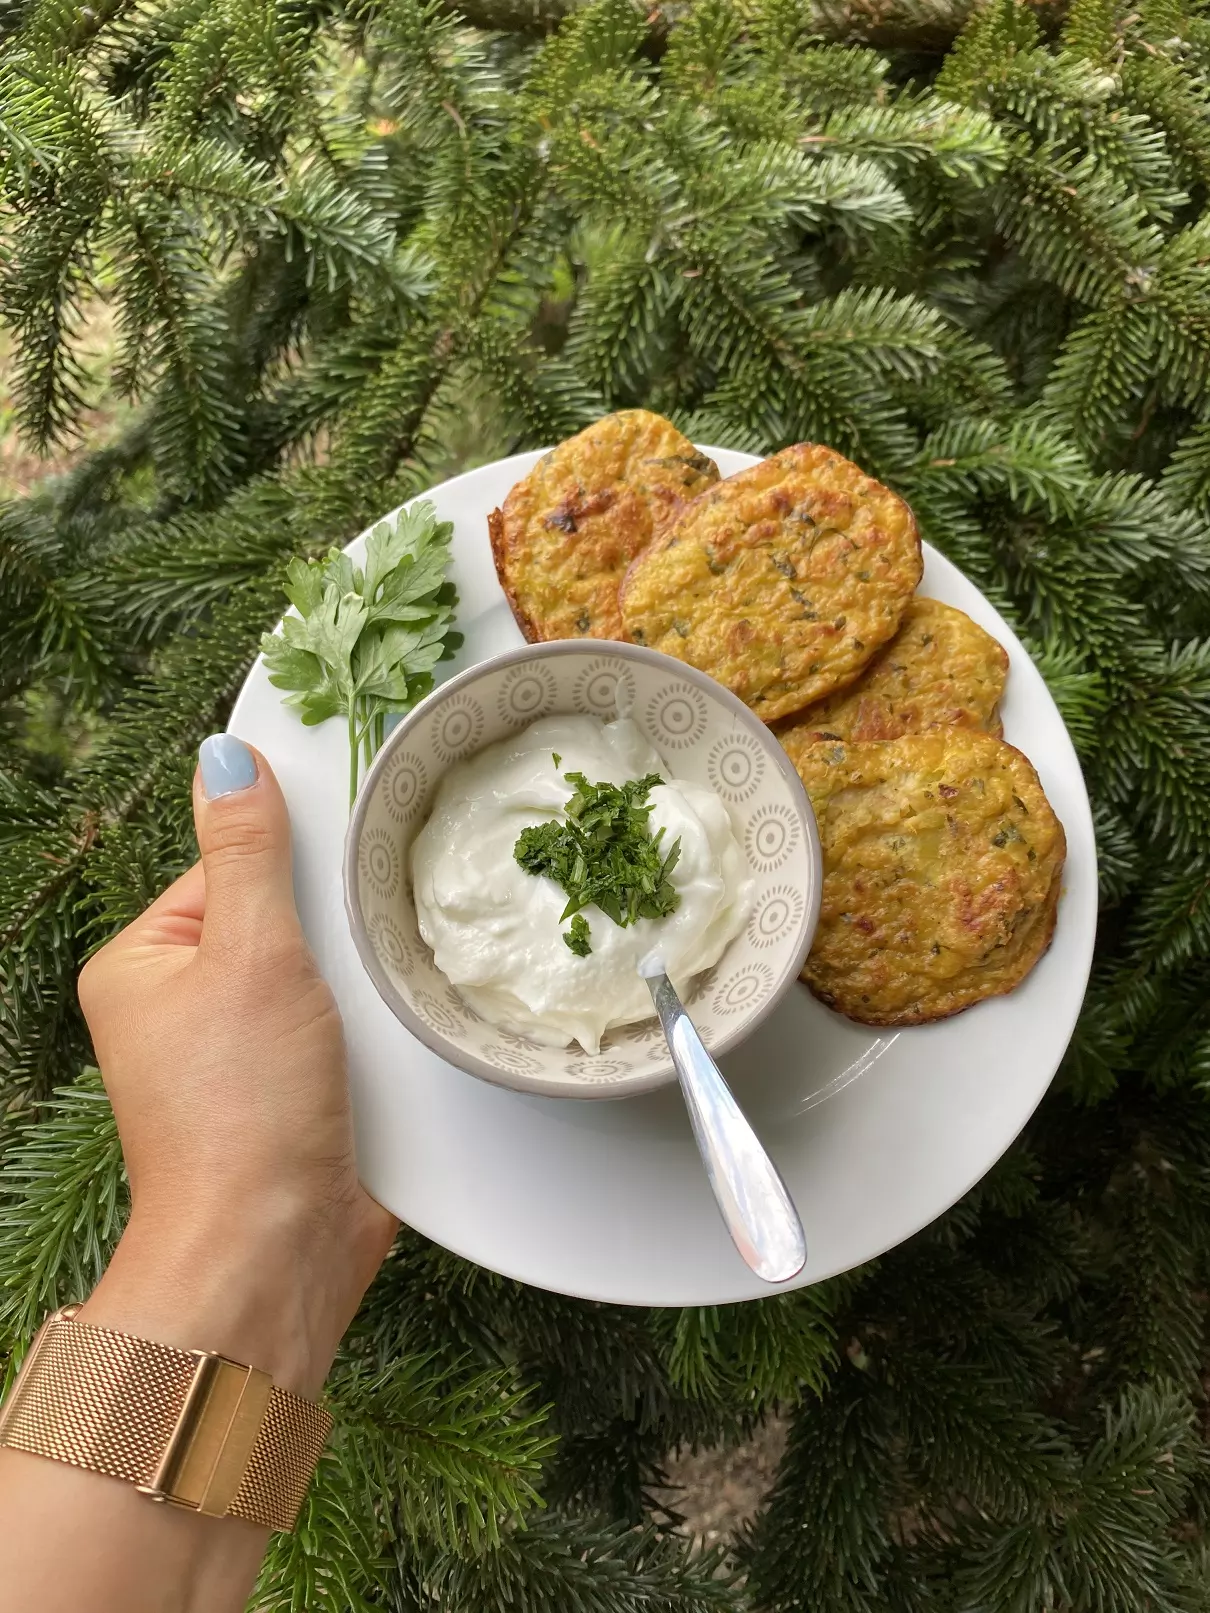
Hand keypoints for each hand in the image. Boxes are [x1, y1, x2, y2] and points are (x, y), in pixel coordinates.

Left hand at [77, 735, 395, 1395]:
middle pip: (280, 922)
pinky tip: (385, 1045)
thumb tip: (226, 761)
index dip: (288, 868)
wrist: (274, 1251)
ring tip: (366, 1014)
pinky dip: (370, 1034)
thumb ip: (246, 853)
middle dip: (329, 935)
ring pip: (321, 980)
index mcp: (141, 967)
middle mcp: (180, 1012)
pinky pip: (341, 1034)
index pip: (226, 867)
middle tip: (348, 963)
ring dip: (358, 988)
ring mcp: (237, 1058)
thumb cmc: (240, 1111)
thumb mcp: (247, 954)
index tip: (337, 875)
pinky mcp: (291, 1097)